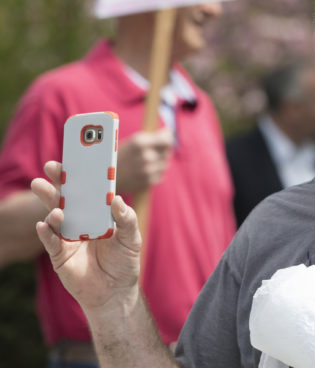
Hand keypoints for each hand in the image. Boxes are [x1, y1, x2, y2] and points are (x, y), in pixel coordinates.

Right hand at [32, 161, 140, 311]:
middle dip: (58, 183)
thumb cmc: (125, 262)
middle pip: (66, 198)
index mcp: (98, 214)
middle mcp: (80, 221)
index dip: (81, 175)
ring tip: (51, 199)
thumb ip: (127, 219)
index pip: (88, 191)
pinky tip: (45, 225)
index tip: (76, 159)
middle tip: (51, 168)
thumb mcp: (132, 238)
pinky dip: (46, 233)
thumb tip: (117, 200)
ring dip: (51, 205)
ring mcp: (68, 237)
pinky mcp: (59, 255)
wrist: (114, 292)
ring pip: (55, 216)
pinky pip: (50, 241)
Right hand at [116, 129, 173, 193]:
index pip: (167, 140)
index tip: (165, 137)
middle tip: (151, 150)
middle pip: (167, 152)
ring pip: (165, 164)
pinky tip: (144, 170)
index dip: (167, 138)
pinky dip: (155, 172)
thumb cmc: (118, 156)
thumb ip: (151, 137)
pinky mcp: (148, 181)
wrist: (103, 177)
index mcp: (139, 143)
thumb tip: (169, 132)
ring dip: (159, 162)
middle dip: (162, 150)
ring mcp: (147, 170)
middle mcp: (145, 156)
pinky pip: (160, 174)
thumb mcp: (131, 142)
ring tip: (145, 161)